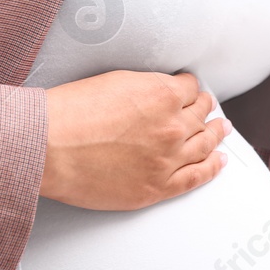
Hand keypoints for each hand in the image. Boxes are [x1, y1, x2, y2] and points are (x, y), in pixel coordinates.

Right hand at [41, 70, 230, 209]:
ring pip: (204, 145)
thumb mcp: (114, 81)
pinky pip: (196, 177)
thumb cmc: (70, 113)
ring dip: (215, 135)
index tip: (189, 90)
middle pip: (201, 115)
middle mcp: (173, 127)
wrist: (48, 147)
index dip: (189, 88)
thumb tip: (160, 91)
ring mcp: (168, 160)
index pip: (190, 88)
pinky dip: (212, 168)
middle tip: (208, 108)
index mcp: (163, 96)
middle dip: (204, 109)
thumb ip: (145, 87)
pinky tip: (220, 162)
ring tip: (221, 130)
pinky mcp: (157, 188)